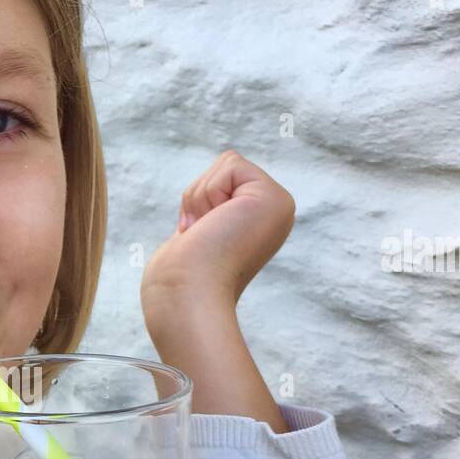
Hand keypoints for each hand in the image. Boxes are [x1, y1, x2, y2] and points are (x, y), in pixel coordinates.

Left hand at [141, 150, 295, 313]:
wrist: (186, 295)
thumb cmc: (180, 273)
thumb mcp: (196, 230)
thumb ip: (210, 208)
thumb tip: (209, 206)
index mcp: (258, 220)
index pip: (223, 176)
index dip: (199, 201)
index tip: (200, 236)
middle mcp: (274, 213)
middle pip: (225, 166)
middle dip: (200, 196)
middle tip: (203, 235)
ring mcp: (279, 206)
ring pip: (226, 163)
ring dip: (201, 198)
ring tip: (208, 234)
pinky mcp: (275, 199)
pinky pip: (230, 164)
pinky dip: (209, 193)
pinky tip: (214, 226)